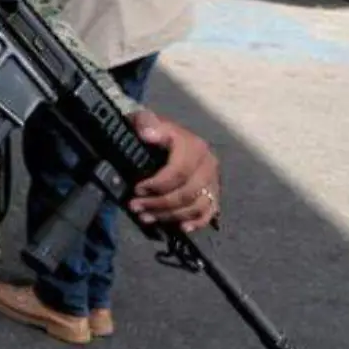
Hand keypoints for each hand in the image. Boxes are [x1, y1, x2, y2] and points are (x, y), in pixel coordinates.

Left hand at [127, 112, 220, 232]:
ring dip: (170, 215)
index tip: (137, 189)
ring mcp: (213, 180)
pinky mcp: (213, 193)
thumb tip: (147, 134)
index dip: (158, 184)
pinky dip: (197, 222)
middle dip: (159, 203)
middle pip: (187, 192)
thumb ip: (146, 123)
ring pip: (196, 205)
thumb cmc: (153, 129)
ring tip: (146, 217)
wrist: (165, 134)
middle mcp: (208, 164)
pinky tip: (182, 228)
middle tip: (136, 207)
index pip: (179, 171)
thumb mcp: (146, 120)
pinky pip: (209, 212)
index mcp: (194, 146)